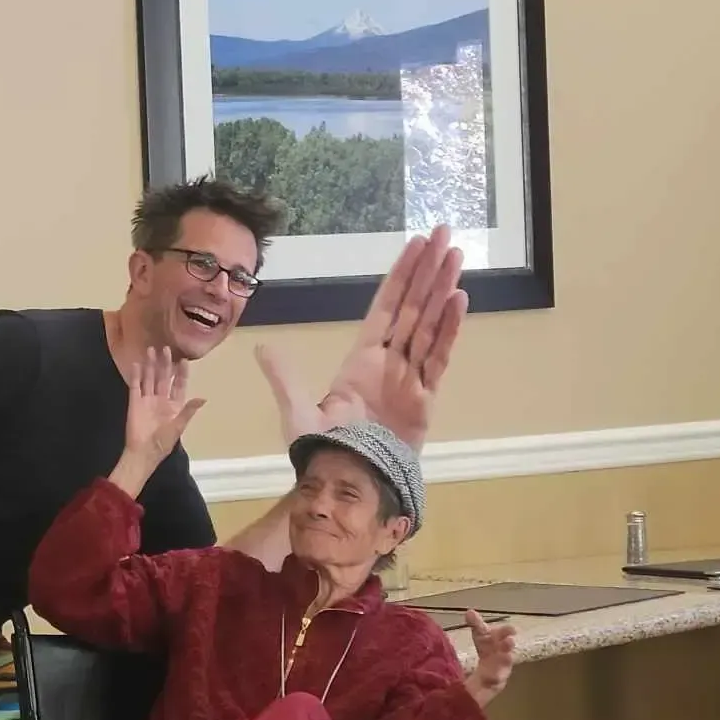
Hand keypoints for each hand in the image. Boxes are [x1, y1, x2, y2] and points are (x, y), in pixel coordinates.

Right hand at [124, 348, 203, 467]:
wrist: (142, 453)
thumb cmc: (162, 442)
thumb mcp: (178, 427)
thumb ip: (188, 410)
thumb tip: (203, 398)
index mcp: (174, 406)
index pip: (179, 385)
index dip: (182, 373)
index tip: (184, 360)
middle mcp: (161, 400)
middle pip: (164, 378)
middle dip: (165, 363)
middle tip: (166, 349)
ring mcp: (147, 400)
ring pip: (150, 378)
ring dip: (151, 365)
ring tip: (151, 350)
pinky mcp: (134, 402)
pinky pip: (135, 386)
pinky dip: (136, 375)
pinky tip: (137, 364)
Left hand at [254, 227, 466, 451]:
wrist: (346, 485)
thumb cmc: (324, 451)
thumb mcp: (297, 411)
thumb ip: (283, 377)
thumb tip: (260, 347)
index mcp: (362, 359)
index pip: (386, 306)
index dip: (401, 275)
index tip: (417, 245)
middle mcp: (390, 362)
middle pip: (413, 307)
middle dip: (429, 271)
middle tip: (446, 234)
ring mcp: (410, 378)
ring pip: (429, 324)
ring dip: (443, 290)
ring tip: (457, 256)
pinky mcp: (425, 399)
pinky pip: (438, 358)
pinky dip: (448, 330)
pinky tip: (459, 300)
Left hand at [464, 610, 515, 707]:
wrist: (490, 673)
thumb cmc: (488, 650)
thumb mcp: (481, 636)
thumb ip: (476, 624)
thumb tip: (469, 611)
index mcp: (497, 640)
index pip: (499, 633)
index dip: (505, 631)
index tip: (512, 629)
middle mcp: (502, 652)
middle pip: (505, 647)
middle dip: (507, 644)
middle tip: (510, 640)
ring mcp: (502, 667)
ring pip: (504, 664)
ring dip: (505, 660)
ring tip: (507, 657)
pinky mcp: (497, 680)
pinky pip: (496, 680)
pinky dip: (494, 678)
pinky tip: (492, 678)